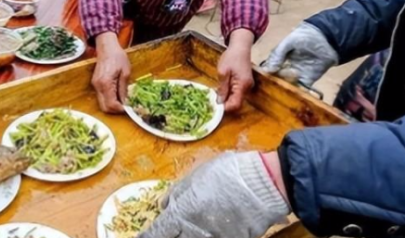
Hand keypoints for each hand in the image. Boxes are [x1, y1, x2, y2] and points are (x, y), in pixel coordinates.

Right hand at [92, 33, 129, 113]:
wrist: (106, 47)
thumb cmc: (117, 57)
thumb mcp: (126, 72)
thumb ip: (124, 89)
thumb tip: (126, 103)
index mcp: (106, 83)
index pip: (111, 105)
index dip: (121, 109)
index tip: (129, 108)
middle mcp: (98, 86)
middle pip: (105, 108)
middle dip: (116, 110)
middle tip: (126, 106)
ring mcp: (95, 86)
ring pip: (102, 104)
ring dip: (113, 105)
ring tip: (123, 100)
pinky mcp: (95, 84)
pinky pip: (101, 97)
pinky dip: (109, 99)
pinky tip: (117, 94)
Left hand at [138, 152, 289, 237]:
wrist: (263, 184)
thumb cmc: (228, 173)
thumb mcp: (197, 175)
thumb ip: (178, 192)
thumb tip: (163, 205)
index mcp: (183, 212)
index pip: (158, 232)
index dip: (147, 237)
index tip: (141, 237)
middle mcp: (196, 231)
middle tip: (168, 232)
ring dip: (188, 236)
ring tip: (190, 229)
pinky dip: (209, 237)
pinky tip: (211, 230)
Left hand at [217, 29, 254, 112]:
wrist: (240, 47)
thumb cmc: (231, 57)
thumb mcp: (223, 72)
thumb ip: (222, 88)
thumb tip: (220, 101)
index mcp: (242, 85)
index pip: (236, 104)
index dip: (225, 108)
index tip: (215, 106)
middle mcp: (247, 88)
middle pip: (237, 103)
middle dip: (225, 103)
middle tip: (213, 100)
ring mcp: (247, 86)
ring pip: (237, 98)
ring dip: (227, 98)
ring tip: (216, 93)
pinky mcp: (245, 83)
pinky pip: (237, 93)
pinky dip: (230, 93)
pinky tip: (222, 88)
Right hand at [261, 23, 338, 87]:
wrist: (328, 38)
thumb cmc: (306, 36)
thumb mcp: (289, 41)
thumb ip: (278, 54)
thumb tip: (267, 70)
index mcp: (278, 58)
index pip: (268, 68)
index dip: (265, 74)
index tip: (263, 78)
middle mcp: (285, 67)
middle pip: (277, 78)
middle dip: (276, 81)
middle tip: (279, 80)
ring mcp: (296, 75)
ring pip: (288, 85)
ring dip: (287, 86)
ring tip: (290, 82)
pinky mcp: (307, 81)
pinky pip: (301, 89)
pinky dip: (300, 92)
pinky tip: (298, 93)